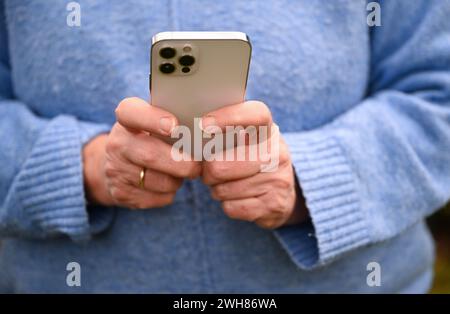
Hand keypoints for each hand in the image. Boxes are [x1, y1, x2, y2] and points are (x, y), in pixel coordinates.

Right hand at [83, 97, 200, 208]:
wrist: (119, 165)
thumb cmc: (151, 138)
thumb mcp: (155, 122)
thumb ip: (175, 120)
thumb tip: (209, 125)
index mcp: (126, 119)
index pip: (131, 113)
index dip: (152, 119)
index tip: (174, 126)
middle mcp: (117, 144)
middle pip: (150, 155)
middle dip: (180, 163)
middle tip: (197, 165)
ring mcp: (116, 170)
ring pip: (158, 181)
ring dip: (177, 180)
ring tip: (181, 173)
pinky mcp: (121, 194)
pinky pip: (157, 198)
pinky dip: (169, 193)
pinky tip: (167, 185)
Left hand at [201, 101, 307, 228]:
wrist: (284, 192)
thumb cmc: (252, 159)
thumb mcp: (248, 140)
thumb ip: (225, 131)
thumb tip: (192, 132)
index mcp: (268, 130)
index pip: (255, 115)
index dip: (229, 116)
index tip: (204, 124)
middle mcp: (277, 153)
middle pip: (220, 165)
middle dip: (207, 172)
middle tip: (210, 171)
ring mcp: (278, 180)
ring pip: (223, 189)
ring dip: (217, 189)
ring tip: (228, 184)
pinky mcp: (274, 205)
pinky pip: (231, 207)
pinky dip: (228, 205)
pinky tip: (238, 198)